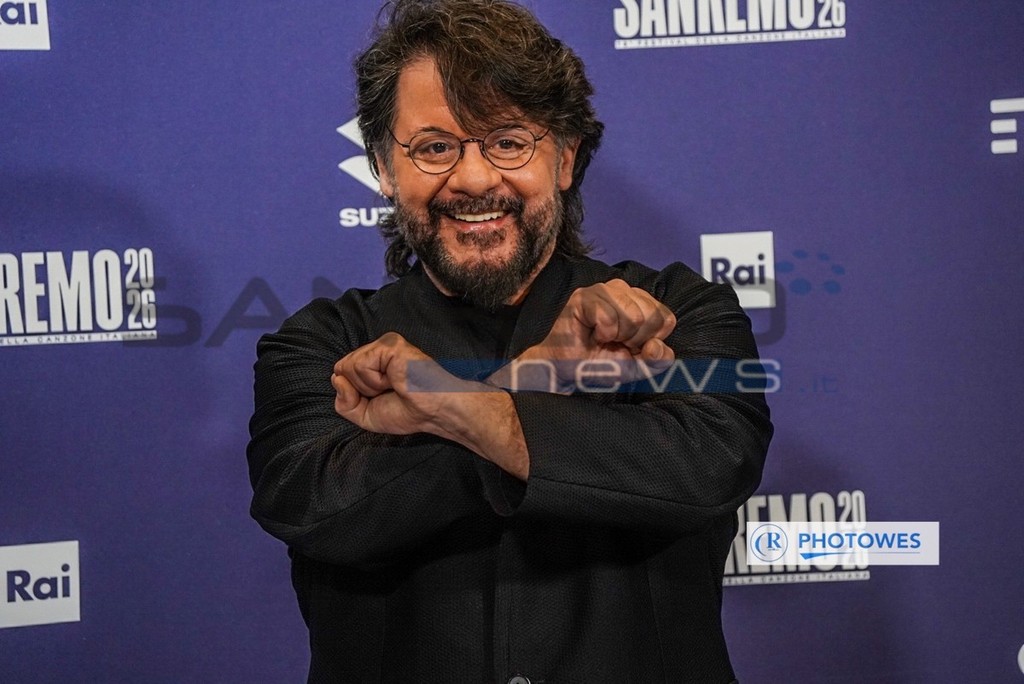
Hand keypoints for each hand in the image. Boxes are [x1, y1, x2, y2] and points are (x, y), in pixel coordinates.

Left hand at [332, 332, 467, 434]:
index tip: (380, 398)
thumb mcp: (364, 415)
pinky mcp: (389, 344)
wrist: (433, 412)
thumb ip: (343, 402)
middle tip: (388, 392)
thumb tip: (336, 377)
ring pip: (348, 366)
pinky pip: (360, 364)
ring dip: (369, 386)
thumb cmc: (406, 412)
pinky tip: (395, 380)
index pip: (341, 373)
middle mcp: (376, 350)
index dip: (353, 393)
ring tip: (393, 385)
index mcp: (372, 363)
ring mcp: (383, 344)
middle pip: (341, 369)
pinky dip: (374, 381)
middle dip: (360, 390)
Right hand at [494, 279, 676, 391]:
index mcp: (639, 302)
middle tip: (613, 343)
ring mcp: (603, 290)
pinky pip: (610, 319)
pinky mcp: (583, 296)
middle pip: (651, 316)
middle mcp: (623, 290)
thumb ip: (656, 360)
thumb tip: (657, 346)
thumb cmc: (598, 364)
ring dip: (617, 337)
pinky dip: (602, 335)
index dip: (650, 341)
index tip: (629, 347)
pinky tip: (591, 334)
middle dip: (634, 340)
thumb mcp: (636, 367)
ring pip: (633, 316)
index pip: (665, 318)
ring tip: (602, 338)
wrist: (564, 371)